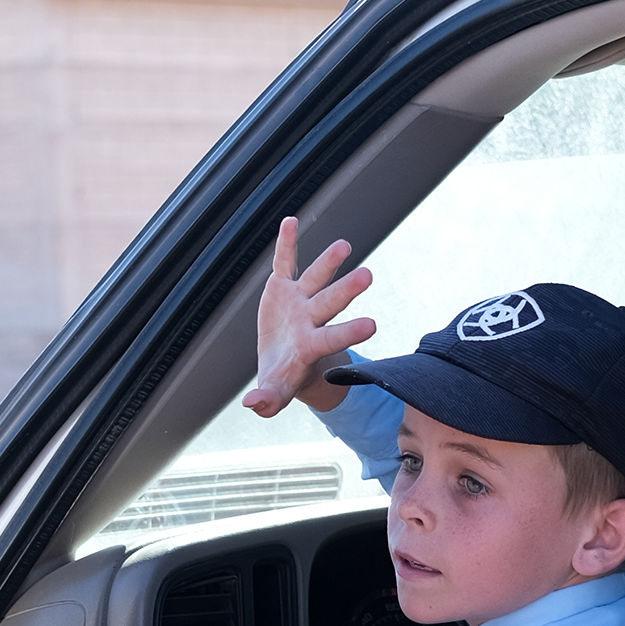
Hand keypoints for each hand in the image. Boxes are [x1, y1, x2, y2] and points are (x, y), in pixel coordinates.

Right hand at [242, 217, 376, 417]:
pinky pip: (284, 262)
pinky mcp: (283, 287)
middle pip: (331, 303)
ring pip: (316, 278)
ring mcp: (299, 301)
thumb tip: (252, 404)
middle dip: (347, 290)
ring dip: (328, 262)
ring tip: (344, 246)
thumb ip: (267, 400)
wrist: (282, 361)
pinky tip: (290, 221)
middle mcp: (311, 319)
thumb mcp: (275, 393)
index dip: (349, 331)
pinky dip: (286, 243)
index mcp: (311, 346)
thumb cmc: (282, 379)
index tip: (372, 324)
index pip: (333, 337)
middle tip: (368, 275)